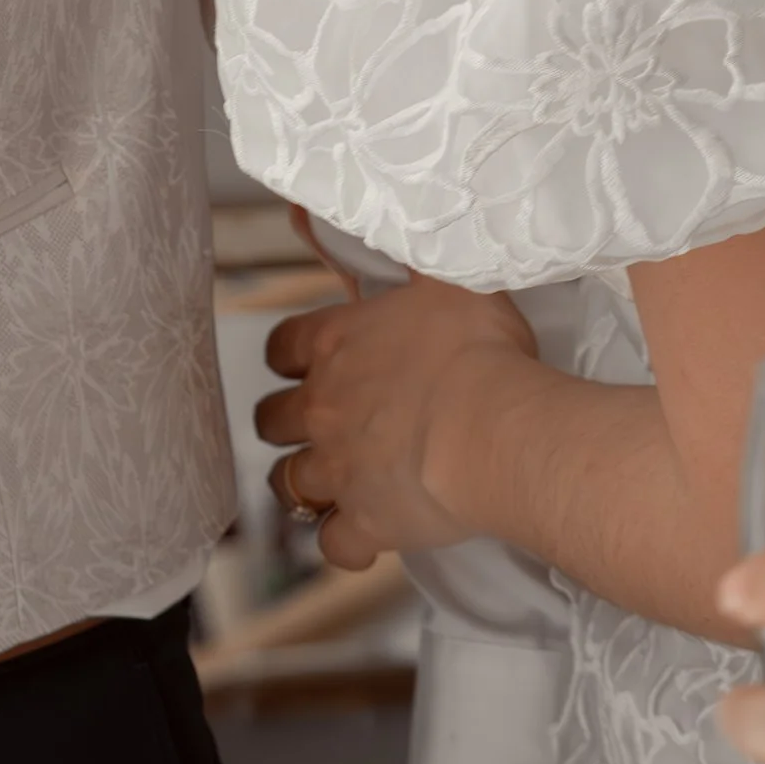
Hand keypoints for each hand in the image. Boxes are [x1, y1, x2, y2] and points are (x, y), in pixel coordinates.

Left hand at [256, 278, 538, 569]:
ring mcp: (338, 471)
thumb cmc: (477, 348)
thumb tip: (396, 216)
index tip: (304, 363)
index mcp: (335, 345)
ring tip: (329, 486)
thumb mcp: (447, 275)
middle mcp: (322, 408)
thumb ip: (411, 249)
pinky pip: (334, 547)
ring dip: (303, 484)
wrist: (494, 428)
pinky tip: (364, 541)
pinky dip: (345, 545)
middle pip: (270, 420)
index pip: (280, 347)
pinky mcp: (365, 524)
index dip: (288, 356)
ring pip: (287, 484)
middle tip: (318, 427)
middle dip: (286, 423)